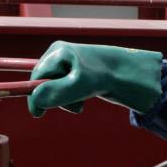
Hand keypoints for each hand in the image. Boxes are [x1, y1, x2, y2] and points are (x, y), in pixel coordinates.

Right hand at [28, 42, 163, 116]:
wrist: (131, 74)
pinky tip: (84, 98)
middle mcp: (60, 55)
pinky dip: (72, 97)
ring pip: (55, 89)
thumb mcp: (77, 86)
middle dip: (55, 98)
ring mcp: (68, 64)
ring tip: (81, 103)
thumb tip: (35, 102)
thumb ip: (53, 93)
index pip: (36, 76)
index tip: (38, 114)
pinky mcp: (76, 73)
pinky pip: (65, 90)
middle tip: (73, 106)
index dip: (35, 96)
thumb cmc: (104, 76)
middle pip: (44, 83)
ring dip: (65, 100)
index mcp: (57, 52)